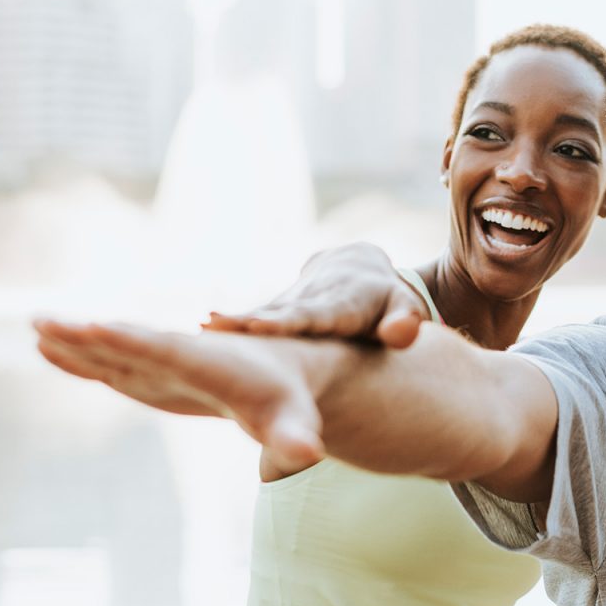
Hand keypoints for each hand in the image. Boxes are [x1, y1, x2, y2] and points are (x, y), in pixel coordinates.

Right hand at [34, 319, 324, 472]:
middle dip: (86, 334)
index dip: (130, 340)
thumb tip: (306, 458)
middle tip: (42, 321)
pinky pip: (111, 365)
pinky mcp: (152, 377)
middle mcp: (179, 356)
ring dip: (74, 341)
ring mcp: (161, 366)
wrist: (287, 373)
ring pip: (112, 351)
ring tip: (34, 325)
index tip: (96, 325)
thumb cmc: (291, 401)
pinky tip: (49, 349)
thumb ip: (295, 440)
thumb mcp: (296, 423)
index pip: (164, 349)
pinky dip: (82, 358)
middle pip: (127, 343)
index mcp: (208, 362)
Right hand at [202, 242, 429, 347]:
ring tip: (202, 330)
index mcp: (342, 303)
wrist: (359, 269)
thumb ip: (406, 322)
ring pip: (260, 313)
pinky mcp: (275, 309)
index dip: (288, 320)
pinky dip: (229, 326)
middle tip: (216, 326)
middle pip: (278, 312)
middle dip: (249, 321)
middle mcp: (310, 299)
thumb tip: (401, 336)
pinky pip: (252, 318)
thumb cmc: (387, 301)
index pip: (313, 314)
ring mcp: (290, 302)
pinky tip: (199, 334)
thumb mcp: (405, 309)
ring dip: (232, 323)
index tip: (262, 325)